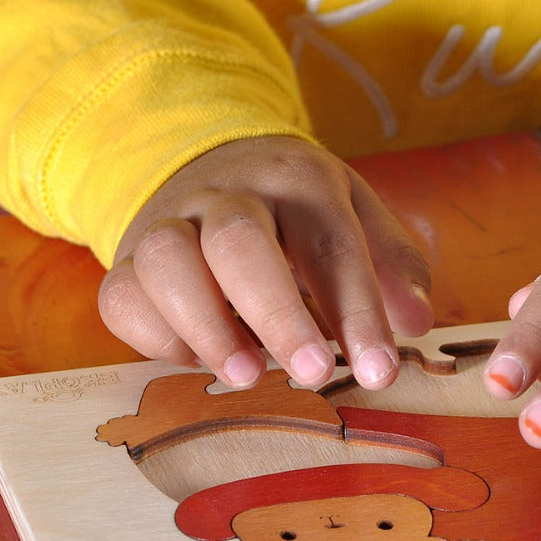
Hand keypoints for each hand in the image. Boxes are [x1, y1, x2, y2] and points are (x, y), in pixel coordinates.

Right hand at [98, 136, 432, 389]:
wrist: (205, 164)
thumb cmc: (295, 210)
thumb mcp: (354, 216)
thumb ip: (392, 264)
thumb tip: (417, 324)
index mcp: (298, 179)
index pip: (331, 244)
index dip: (358, 313)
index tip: (380, 373)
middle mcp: (230, 193)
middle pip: (240, 242)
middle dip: (278, 314)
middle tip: (313, 374)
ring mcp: (170, 222)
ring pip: (166, 261)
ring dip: (206, 327)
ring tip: (246, 376)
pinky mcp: (127, 259)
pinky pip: (124, 295)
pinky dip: (157, 336)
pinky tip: (198, 359)